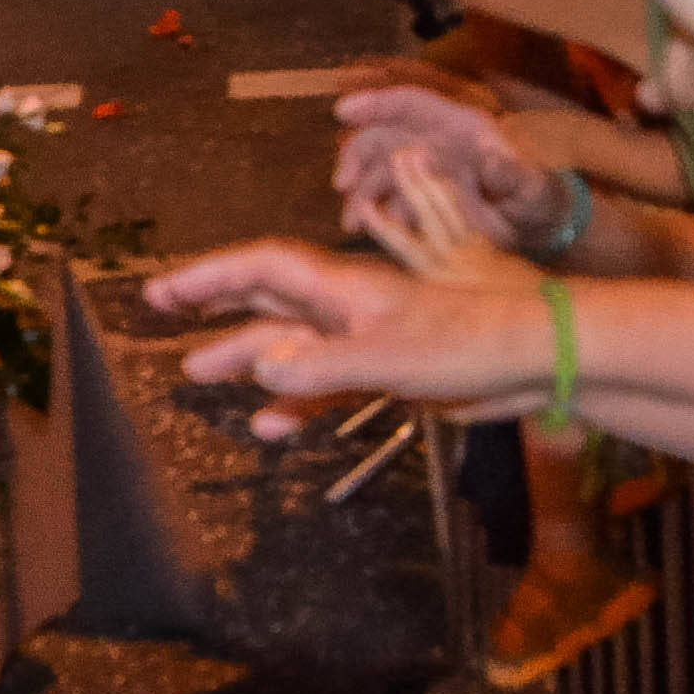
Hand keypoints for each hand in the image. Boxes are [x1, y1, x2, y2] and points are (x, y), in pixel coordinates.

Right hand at [137, 238, 535, 426]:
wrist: (531, 359)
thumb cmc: (467, 344)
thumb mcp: (390, 356)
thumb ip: (321, 364)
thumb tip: (257, 364)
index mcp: (344, 287)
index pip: (261, 268)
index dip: (210, 276)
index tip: (164, 290)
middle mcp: (346, 306)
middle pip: (267, 297)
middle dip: (214, 302)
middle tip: (161, 308)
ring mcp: (364, 338)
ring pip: (290, 343)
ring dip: (245, 355)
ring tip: (197, 370)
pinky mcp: (385, 371)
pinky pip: (324, 385)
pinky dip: (294, 401)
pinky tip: (267, 424)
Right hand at [332, 75, 576, 260]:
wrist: (538, 225)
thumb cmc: (540, 197)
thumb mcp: (533, 187)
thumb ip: (514, 174)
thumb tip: (494, 158)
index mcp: (461, 127)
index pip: (412, 104)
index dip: (377, 103)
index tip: (343, 111)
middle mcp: (436, 142)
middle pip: (385, 135)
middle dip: (357, 155)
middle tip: (343, 183)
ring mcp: (426, 169)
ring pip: (380, 170)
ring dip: (361, 192)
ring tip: (352, 221)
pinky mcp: (421, 196)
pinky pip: (388, 199)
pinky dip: (373, 214)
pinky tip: (365, 230)